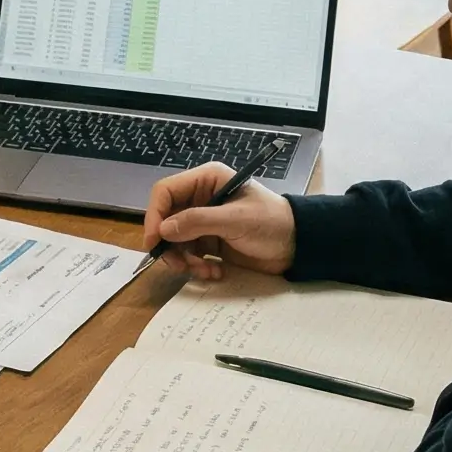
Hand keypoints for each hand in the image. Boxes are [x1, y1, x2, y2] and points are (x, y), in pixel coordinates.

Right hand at [142, 162, 296, 281]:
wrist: (297, 246)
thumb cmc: (272, 223)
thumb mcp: (236, 219)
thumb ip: (199, 222)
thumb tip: (163, 230)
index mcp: (206, 180)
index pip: (165, 192)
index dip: (154, 215)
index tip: (154, 241)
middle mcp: (201, 198)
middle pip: (166, 219)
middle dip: (170, 244)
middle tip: (179, 265)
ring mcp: (204, 222)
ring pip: (175, 241)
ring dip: (184, 260)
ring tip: (205, 270)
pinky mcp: (209, 242)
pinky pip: (189, 254)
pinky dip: (196, 266)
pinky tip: (215, 271)